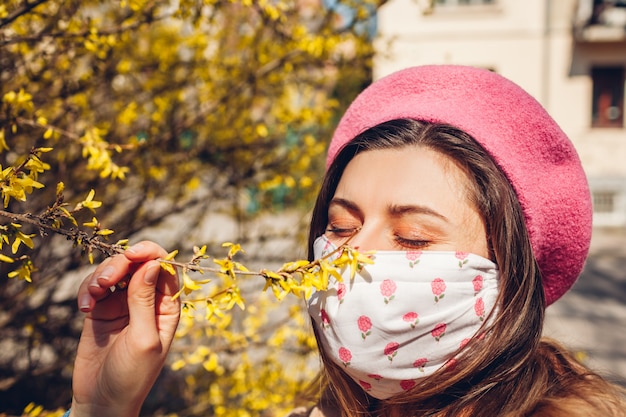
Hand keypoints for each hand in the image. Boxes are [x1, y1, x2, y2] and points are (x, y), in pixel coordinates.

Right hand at [70, 241, 180, 416]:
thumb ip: (144, 301)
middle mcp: (147, 300)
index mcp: (167, 306)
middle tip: (105, 281)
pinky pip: (93, 287)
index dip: (151, 254)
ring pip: (114, 271)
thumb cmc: (132, 375)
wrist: (102, 401)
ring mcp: (122, 304)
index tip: (132, 254)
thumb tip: (151, 264)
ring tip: (92, 295)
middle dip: (120, 263)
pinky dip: (86, 290)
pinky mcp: (100, 310)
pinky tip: (84, 307)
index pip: (165, 268)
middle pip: (137, 264)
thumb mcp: (143, 339)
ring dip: (100, 275)